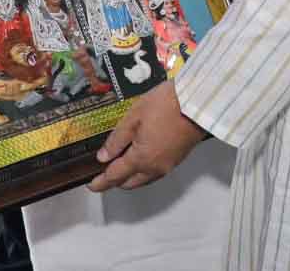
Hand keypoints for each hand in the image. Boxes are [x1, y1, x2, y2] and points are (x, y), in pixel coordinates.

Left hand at [88, 80, 205, 191]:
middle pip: (129, 183)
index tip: (91, 185)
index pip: (115, 176)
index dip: (100, 182)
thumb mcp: (134, 117)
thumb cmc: (166, 105)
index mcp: (141, 158)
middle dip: (114, 180)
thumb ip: (116, 139)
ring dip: (129, 176)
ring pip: (143, 179)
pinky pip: (154, 173)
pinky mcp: (177, 160)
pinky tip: (138, 157)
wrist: (197, 103)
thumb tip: (103, 157)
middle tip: (102, 171)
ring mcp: (168, 166)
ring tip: (119, 162)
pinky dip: (142, 171)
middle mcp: (155, 168)